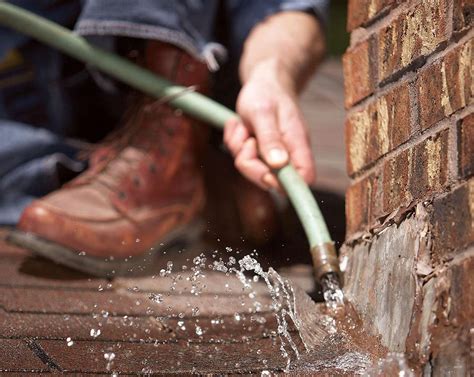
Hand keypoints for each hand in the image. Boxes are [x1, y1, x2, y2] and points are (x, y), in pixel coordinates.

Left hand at [224, 59, 315, 190]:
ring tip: (244, 127)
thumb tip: (279, 164)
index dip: (285, 184)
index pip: (305, 178)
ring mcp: (273, 155)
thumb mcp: (263, 113)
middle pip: (271, 181)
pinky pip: (241, 159)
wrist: (262, 81)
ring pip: (252, 169)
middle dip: (250, 164)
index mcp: (298, 145)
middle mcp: (288, 155)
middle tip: (247, 140)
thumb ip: (270, 139)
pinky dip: (235, 142)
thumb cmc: (266, 93)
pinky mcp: (259, 153)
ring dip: (240, 148)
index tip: (265, 173)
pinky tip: (240, 126)